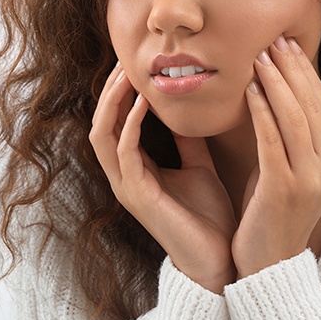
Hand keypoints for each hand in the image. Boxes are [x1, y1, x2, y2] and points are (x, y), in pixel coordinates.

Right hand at [89, 63, 236, 293]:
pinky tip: (145, 102)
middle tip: (124, 61)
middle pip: (101, 124)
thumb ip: (187, 140)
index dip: (120, 94)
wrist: (219, 258)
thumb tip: (187, 109)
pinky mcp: (137, 196)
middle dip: (110, 91)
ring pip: (103, 135)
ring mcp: (127, 186)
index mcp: (136, 168)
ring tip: (127, 74)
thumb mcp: (198, 165)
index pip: (115, 123)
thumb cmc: (207, 214)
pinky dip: (131, 123)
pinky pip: (125, 151)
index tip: (133, 65)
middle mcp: (124, 176)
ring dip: (113, 102)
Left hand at [231, 36, 320, 278]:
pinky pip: (273, 140)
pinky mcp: (285, 188)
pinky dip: (262, 112)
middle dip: (292, 69)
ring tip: (259, 57)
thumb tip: (276, 88)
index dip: (304, 71)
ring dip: (277, 83)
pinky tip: (250, 91)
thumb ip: (291, 133)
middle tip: (273, 40)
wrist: (269, 261)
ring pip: (295, 117)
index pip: (320, 103)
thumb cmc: (274, 206)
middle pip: (311, 104)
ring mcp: (311, 178)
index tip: (287, 45)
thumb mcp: (291, 166)